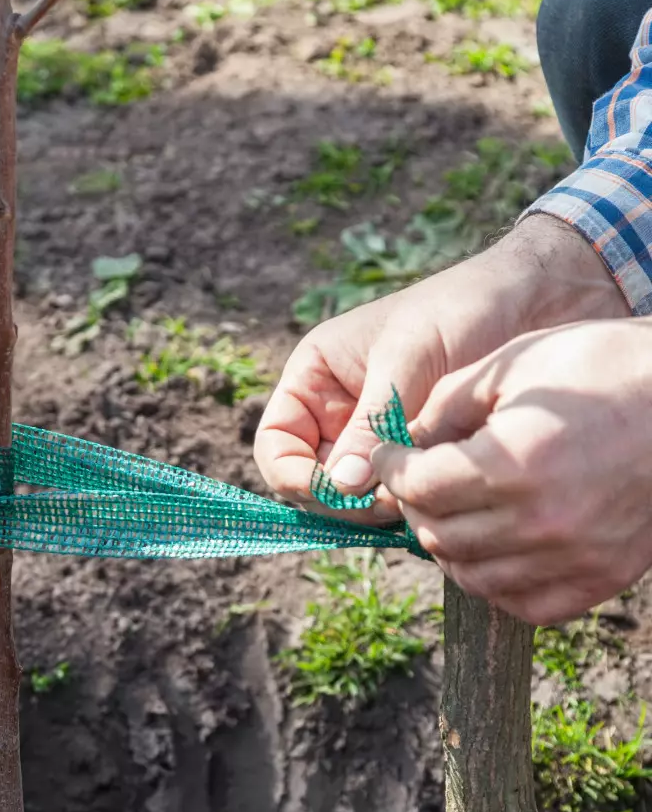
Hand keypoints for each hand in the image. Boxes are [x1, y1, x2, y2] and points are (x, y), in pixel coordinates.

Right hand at [255, 215, 626, 520]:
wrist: (535, 303)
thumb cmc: (462, 309)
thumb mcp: (409, 360)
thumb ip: (372, 423)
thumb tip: (341, 487)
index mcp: (314, 378)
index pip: (275, 446)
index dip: (296, 477)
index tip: (339, 492)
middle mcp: (337, 413)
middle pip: (310, 484)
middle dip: (344, 501)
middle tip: (395, 500)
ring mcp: (375, 439)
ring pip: (352, 500)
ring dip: (379, 508)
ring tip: (424, 494)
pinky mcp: (415, 459)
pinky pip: (395, 498)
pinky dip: (410, 506)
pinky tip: (442, 497)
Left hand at [372, 319, 651, 624]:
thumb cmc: (604, 368)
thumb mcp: (517, 364)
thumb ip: (449, 406)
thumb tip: (401, 442)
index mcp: (515, 461)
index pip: (419, 485)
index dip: (391, 468)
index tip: (388, 456)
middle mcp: (542, 520)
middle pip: (438, 534)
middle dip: (414, 505)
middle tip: (417, 482)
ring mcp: (575, 558)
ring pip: (471, 577)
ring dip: (448, 546)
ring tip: (452, 514)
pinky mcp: (602, 579)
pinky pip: (524, 604)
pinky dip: (496, 582)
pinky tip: (495, 548)